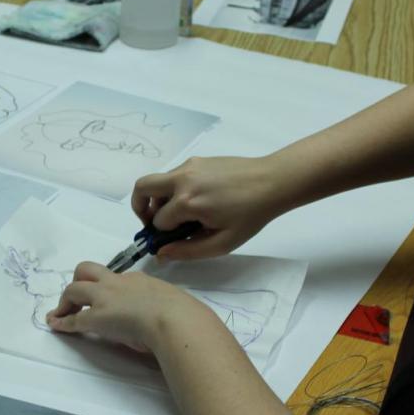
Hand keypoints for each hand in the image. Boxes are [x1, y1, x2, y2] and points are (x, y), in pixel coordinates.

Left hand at [45, 262, 207, 352]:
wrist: (174, 318)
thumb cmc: (182, 314)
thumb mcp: (172, 302)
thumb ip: (163, 306)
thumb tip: (159, 321)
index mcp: (139, 280)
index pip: (117, 279)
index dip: (108, 288)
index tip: (108, 299)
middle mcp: (118, 283)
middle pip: (88, 270)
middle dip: (79, 282)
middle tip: (78, 299)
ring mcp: (105, 298)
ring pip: (74, 289)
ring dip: (66, 301)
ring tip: (61, 314)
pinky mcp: (97, 317)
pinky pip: (73, 318)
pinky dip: (62, 321)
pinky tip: (56, 325)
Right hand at [131, 156, 286, 260]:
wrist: (272, 182)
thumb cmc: (251, 215)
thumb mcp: (222, 243)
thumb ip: (188, 250)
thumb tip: (162, 254)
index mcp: (188, 201)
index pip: (158, 222)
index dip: (161, 236)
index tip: (170, 242)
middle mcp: (182, 179)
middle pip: (142, 189)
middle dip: (141, 209)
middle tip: (154, 224)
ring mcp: (189, 166)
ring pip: (158, 182)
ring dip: (158, 199)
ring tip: (179, 215)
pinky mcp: (197, 160)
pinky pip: (174, 176)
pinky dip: (173, 190)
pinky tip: (196, 202)